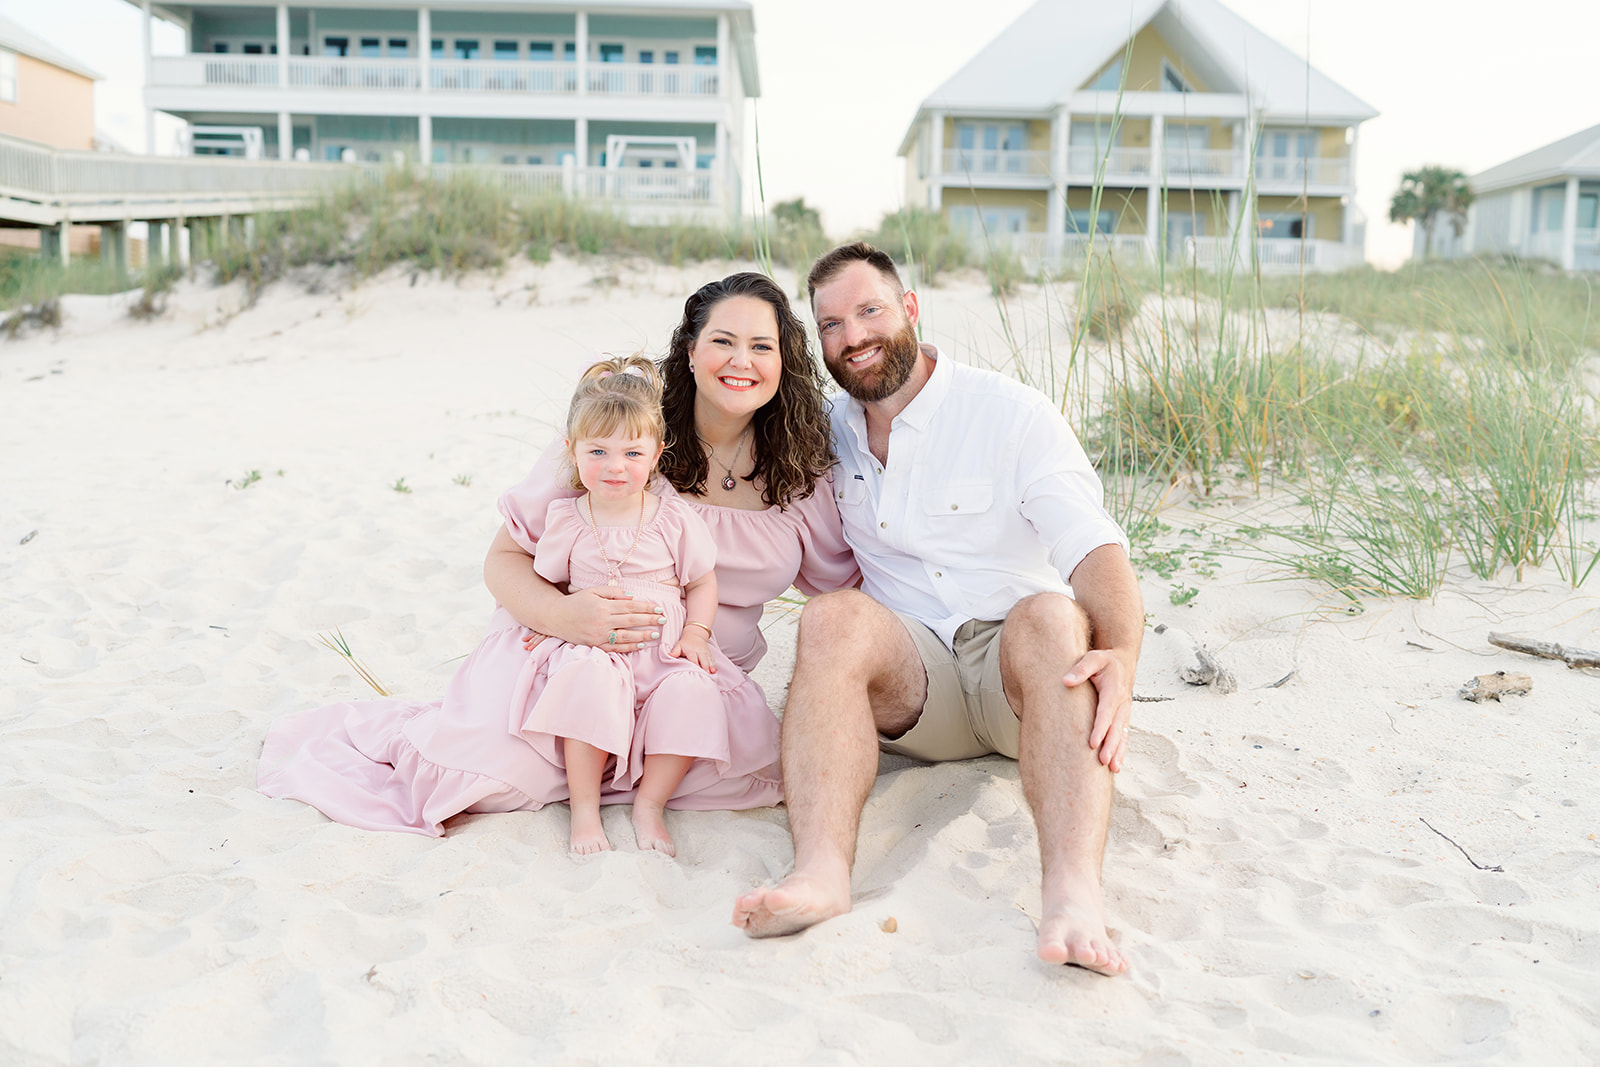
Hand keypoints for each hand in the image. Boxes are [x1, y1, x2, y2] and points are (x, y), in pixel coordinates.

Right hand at [521, 585, 663, 652]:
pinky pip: (615, 647)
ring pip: (626, 636)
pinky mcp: (595, 644)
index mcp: (603, 606)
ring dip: (643, 635)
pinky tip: (640, 644)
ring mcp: (599, 634)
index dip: (646, 607)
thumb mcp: (593, 591)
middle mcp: (602, 620)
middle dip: (649, 620)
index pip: (630, 606)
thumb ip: (613, 592)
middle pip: (631, 620)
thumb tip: (632, 597)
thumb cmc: (576, 602)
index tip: (658, 608)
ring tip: (656, 634)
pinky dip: (629, 647)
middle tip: (663, 620)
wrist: (555, 617)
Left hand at [668, 630, 716, 672]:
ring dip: (711, 666)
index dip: (695, 664)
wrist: (695, 635)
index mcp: (691, 650)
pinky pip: (712, 659)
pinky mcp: (709, 654)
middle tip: (706, 674)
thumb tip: (670, 655)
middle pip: (703, 659)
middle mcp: (699, 651)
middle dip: (705, 666)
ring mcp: (705, 652)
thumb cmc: (685, 643)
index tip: (696, 671)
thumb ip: (675, 651)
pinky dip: (714, 665)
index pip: (693, 659)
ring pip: (709, 660)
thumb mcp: (678, 645)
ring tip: (713, 672)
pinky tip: (715, 671)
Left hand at [1062, 648, 1134, 772]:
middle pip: (1116, 727)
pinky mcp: (1123, 718)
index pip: (1106, 712)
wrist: (1122, 662)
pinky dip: (1121, 750)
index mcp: (1114, 690)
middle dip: (1110, 745)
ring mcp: (1124, 712)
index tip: (1092, 743)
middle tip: (1103, 761)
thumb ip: (1081, 668)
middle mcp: (1122, 703)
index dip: (1100, 728)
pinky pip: (1124, 736)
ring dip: (1118, 751)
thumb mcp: (1093, 658)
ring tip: (1113, 768)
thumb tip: (1066, 680)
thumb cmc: (1105, 661)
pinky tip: (1116, 765)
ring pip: (1122, 734)